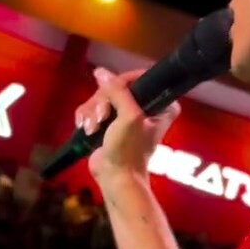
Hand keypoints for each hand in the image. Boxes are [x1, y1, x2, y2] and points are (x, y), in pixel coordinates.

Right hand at [73, 68, 180, 185]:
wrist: (115, 177)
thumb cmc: (128, 150)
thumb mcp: (129, 117)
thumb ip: (118, 91)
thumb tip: (100, 72)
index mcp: (162, 105)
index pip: (140, 78)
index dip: (121, 83)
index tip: (111, 94)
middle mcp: (147, 107)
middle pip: (116, 87)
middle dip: (103, 103)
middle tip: (102, 118)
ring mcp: (127, 115)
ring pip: (102, 98)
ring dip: (93, 112)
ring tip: (93, 128)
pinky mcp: (110, 123)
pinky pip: (94, 108)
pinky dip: (88, 118)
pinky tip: (87, 129)